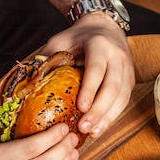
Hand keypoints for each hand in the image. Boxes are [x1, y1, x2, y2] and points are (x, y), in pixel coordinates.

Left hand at [43, 14, 134, 137]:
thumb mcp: (60, 41)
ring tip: (93, 133)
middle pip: (112, 88)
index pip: (97, 69)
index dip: (90, 89)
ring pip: (121, 98)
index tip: (81, 107)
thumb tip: (29, 84)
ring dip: (107, 118)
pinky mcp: (130, 82)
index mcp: (100, 44)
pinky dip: (112, 117)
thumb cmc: (79, 37)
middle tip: (85, 127)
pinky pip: (123, 102)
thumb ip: (48, 60)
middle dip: (99, 110)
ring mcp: (127, 70)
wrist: (105, 27)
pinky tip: (99, 128)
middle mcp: (118, 57)